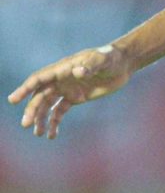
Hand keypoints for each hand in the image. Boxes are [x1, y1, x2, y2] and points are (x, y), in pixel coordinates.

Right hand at [7, 44, 133, 138]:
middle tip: (26, 124)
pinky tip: (51, 135)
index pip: (39, 79)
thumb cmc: (111, 57)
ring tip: (39, 133)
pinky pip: (60, 112)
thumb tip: (77, 72)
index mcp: (62, 68)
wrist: (123, 64)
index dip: (25, 89)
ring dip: (41, 119)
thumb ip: (90, 65)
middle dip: (32, 110)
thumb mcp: (103, 59)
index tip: (13, 100)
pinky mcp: (76, 98)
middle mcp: (61, 79)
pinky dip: (54, 123)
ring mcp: (67, 89)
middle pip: (40, 96)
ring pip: (47, 105)